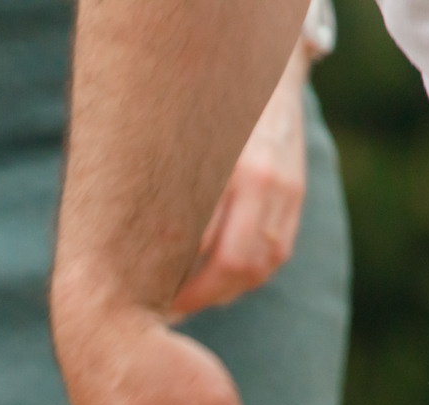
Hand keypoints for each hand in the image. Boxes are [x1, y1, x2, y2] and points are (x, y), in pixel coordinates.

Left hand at [172, 48, 308, 317]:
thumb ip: (163, 196)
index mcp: (226, 170)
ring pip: (259, 267)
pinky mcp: (297, 194)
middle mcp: (262, 180)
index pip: (202, 249)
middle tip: (168, 307)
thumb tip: (131, 253)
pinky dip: (249, 275)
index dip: (179, 283)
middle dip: (199, 296)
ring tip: (190, 298)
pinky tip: (221, 281)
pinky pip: (277, 253)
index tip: (150, 296)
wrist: (259, 73)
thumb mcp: (175, 146)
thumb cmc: (199, 113)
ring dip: (225, 291)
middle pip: (235, 266)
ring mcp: (286, 189)